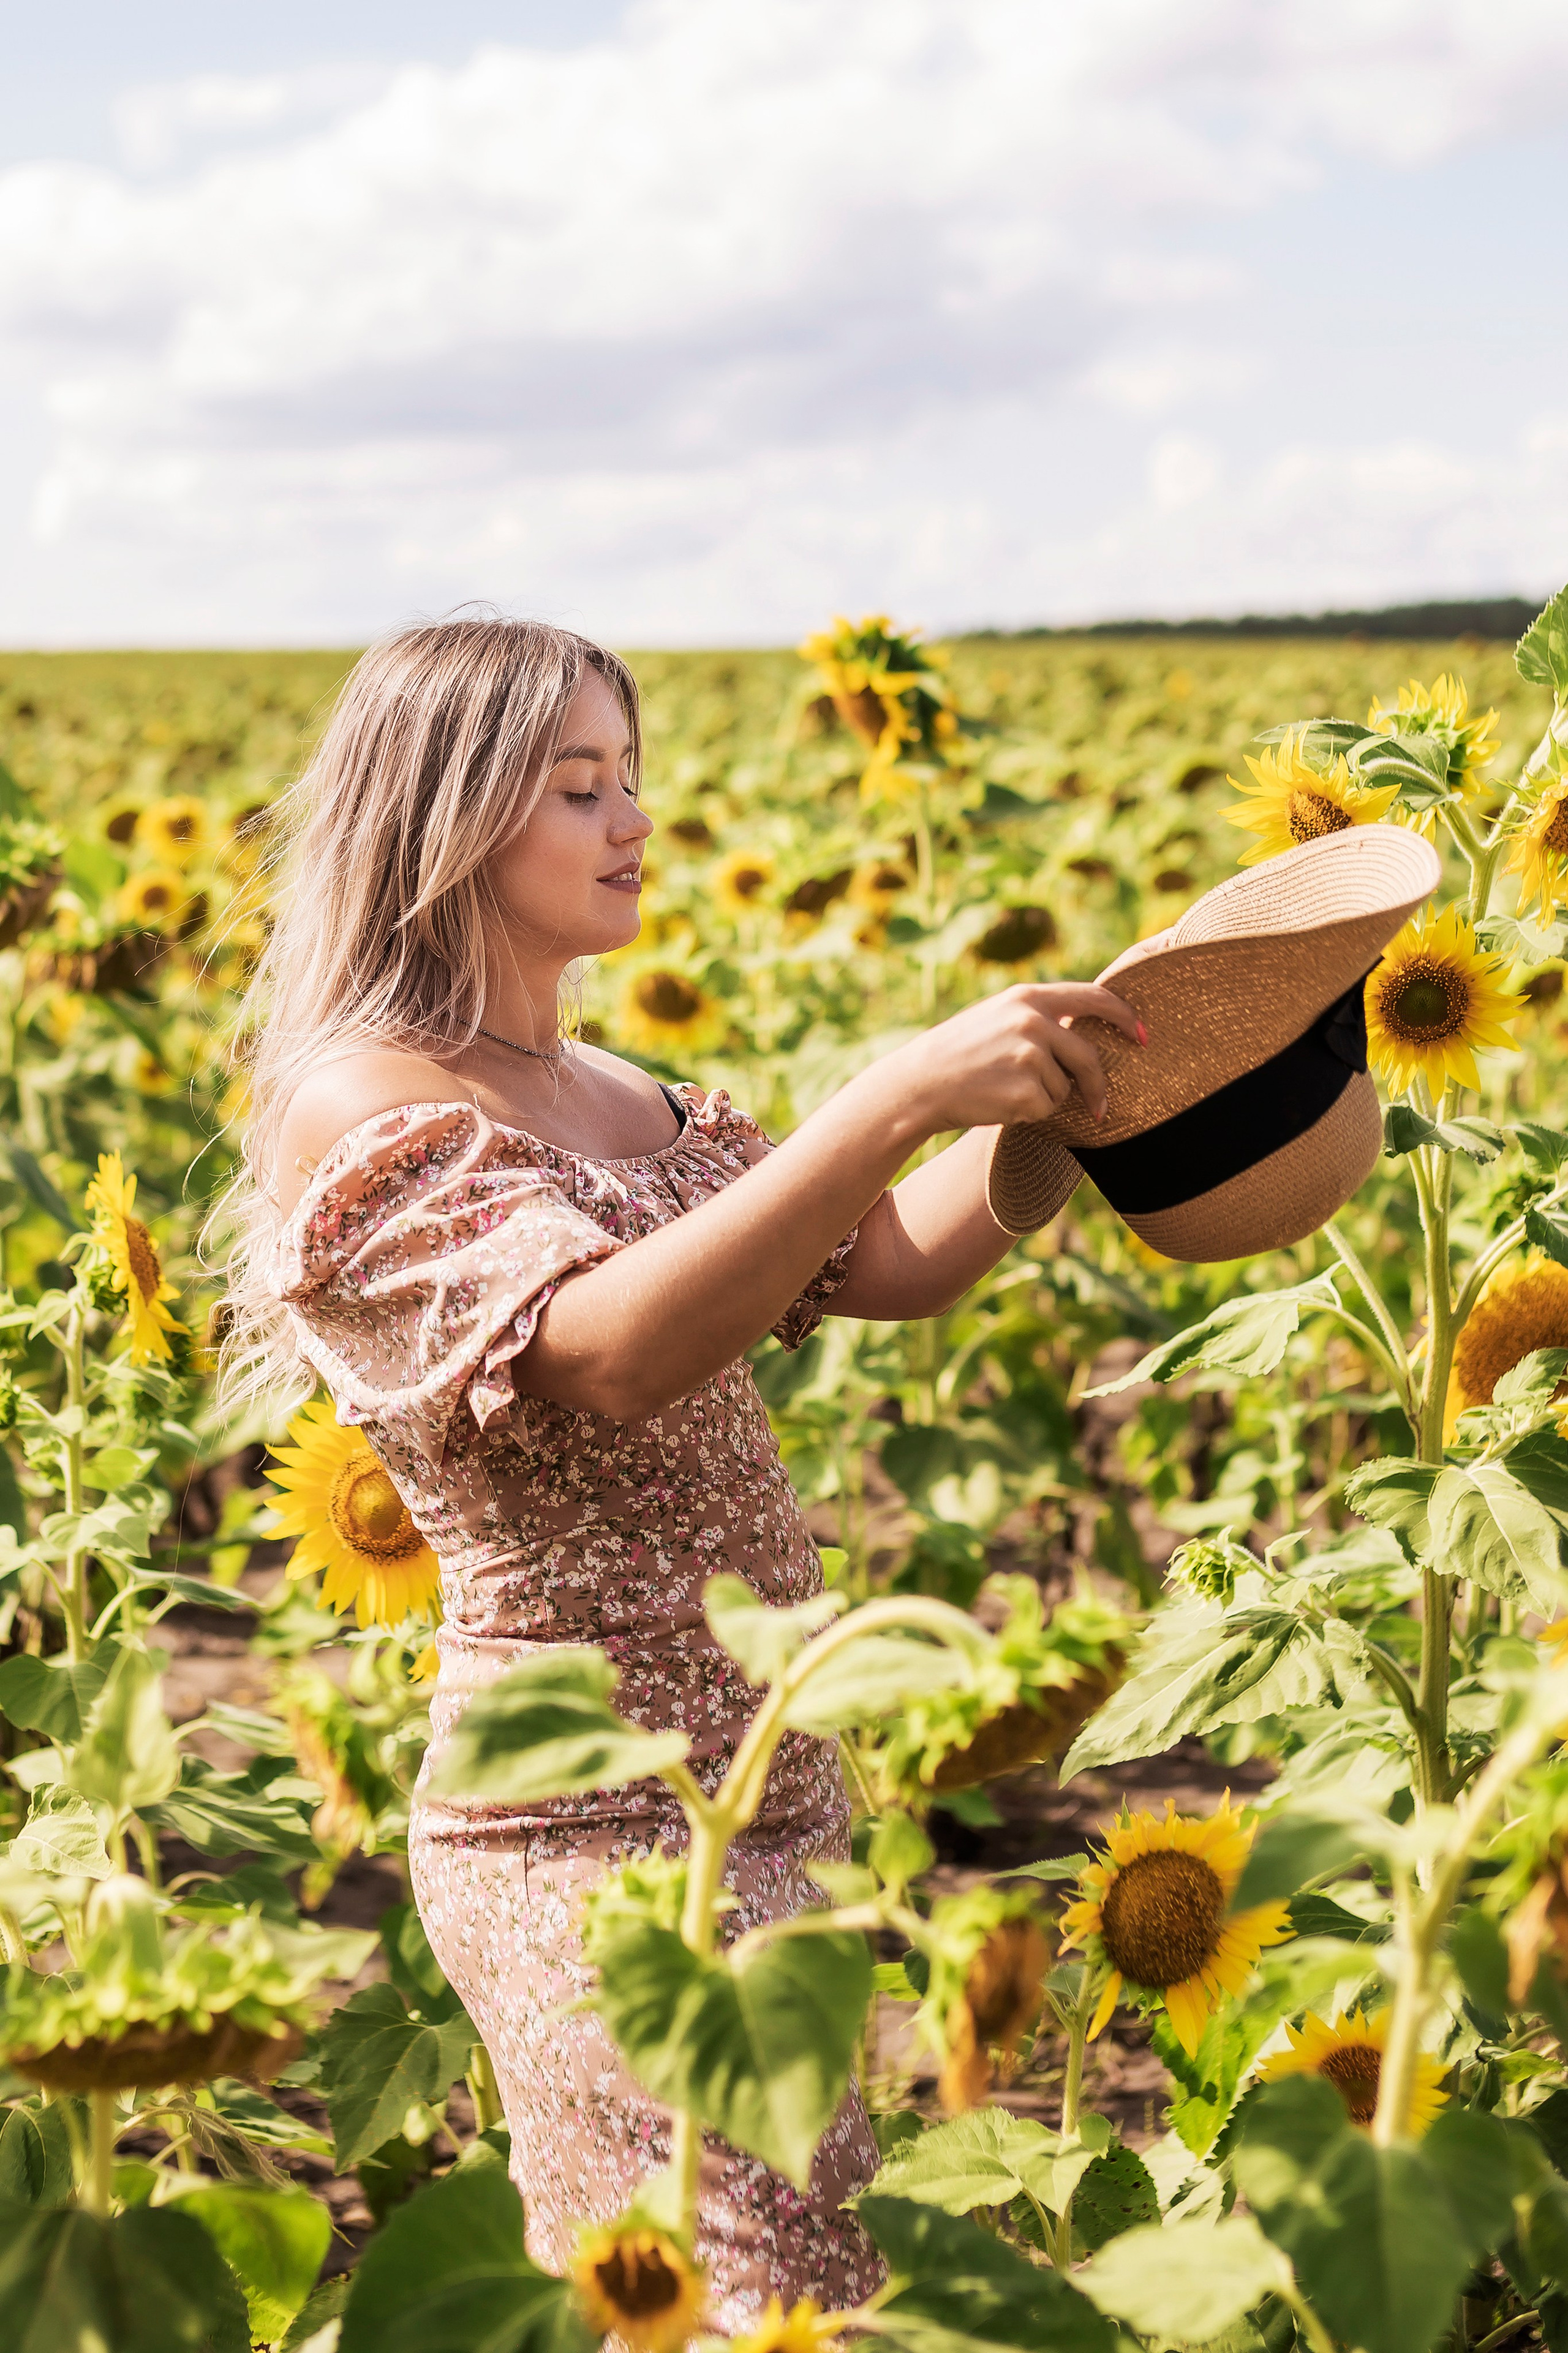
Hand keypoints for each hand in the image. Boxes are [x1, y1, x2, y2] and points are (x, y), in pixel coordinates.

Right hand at [866, 983, 1145, 1139]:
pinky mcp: (1024, 1090)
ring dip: (1047, 1098)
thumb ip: (1039, 1017)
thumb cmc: (961, 1053)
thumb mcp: (999, 1017)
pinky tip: (1000, 1103)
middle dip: (1097, 1085)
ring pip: (1065, 1087)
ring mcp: (1029, 1055)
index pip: (1094, 998)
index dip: (1124, 1016)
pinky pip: (1047, 1109)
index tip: (1142, 1035)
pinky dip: (1031, 1114)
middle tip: (1100, 1107)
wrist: (921, 1082)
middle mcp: (1032, 1021)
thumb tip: (1088, 1033)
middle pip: (1088, 1056)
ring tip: (1006, 1090)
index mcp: (1028, 997)